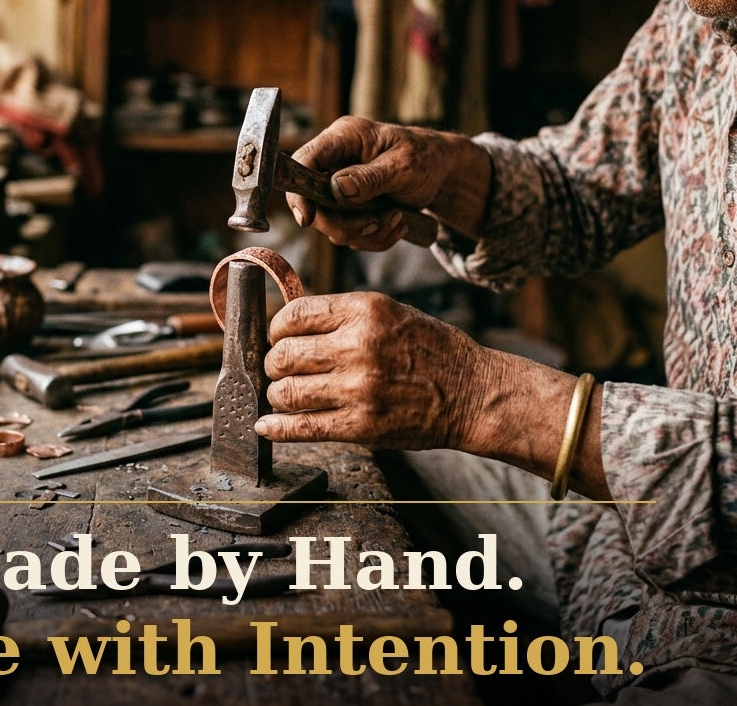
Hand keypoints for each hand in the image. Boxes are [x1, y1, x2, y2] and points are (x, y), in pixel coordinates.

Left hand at [254, 291, 488, 450]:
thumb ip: (341, 316)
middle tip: (281, 369)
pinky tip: (266, 426)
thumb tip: (289, 325)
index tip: (278, 337)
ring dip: (277, 395)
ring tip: (285, 395)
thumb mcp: (389, 312)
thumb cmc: (430, 349)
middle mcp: (357, 345)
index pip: (294, 315)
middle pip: (283, 354)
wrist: (472, 392)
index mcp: (364, 310)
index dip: (277, 329)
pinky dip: (277, 428)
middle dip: (274, 364)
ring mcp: (358, 388)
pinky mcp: (361, 425)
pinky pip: (303, 427)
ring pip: (287, 392)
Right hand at [286, 117, 488, 249]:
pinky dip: (374, 237)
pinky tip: (397, 222)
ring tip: (397, 218)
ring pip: (331, 225)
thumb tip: (337, 188)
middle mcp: (335, 161)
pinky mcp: (349, 207)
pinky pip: (350, 234)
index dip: (299, 193)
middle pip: (312, 202)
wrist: (443, 172)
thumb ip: (370, 177)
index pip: (304, 162)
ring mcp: (339, 186)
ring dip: (366, 232)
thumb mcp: (403, 166)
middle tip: (374, 224)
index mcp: (343, 138)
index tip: (308, 219)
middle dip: (342, 223)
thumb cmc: (426, 158)